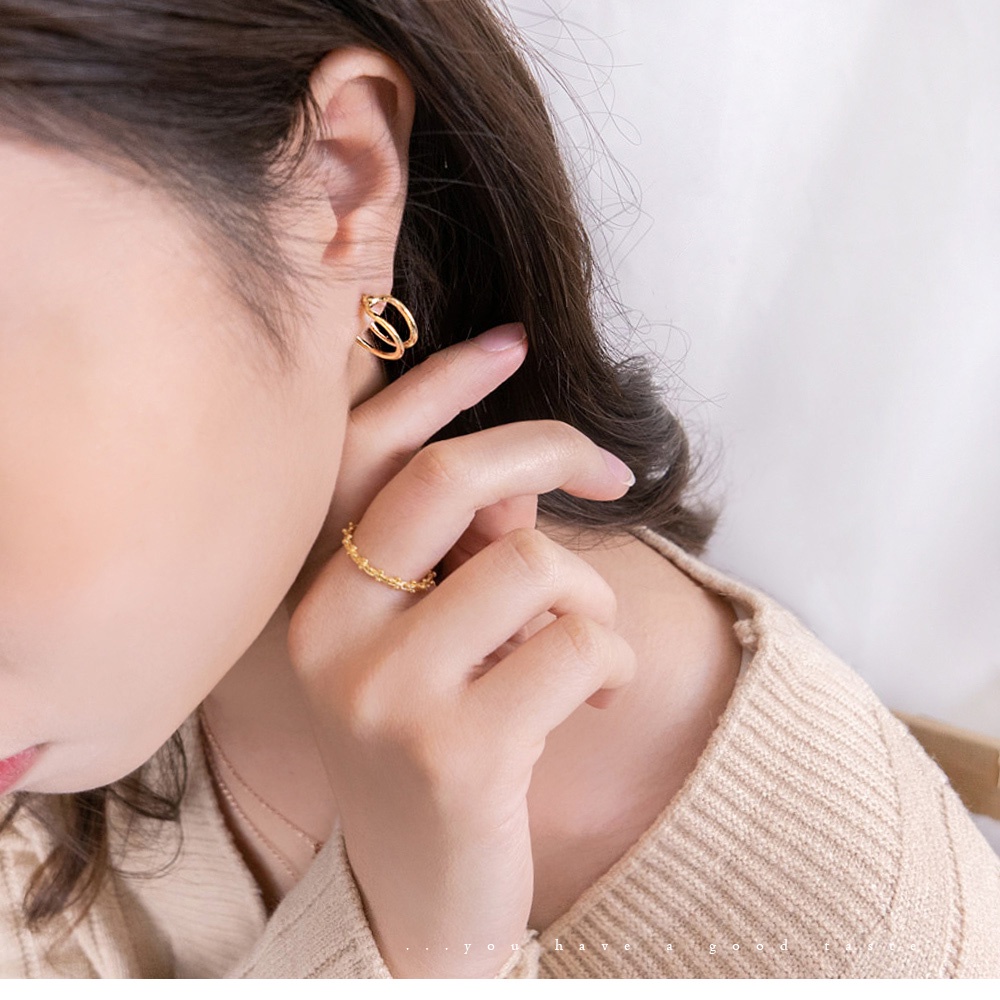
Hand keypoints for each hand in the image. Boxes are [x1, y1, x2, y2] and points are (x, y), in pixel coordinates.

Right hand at [284, 322, 638, 976]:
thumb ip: (461, 555)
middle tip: (614, 476)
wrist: (418, 891)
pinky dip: (613, 661)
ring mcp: (386, 693)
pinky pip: (580, 643)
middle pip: (450, 479)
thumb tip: (518, 484)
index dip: (444, 382)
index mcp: (315, 594)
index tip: (515, 341)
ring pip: (535, 564)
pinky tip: (594, 700)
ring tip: (586, 651)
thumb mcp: (434, 641)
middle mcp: (330, 633)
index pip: (367, 451)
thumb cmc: (440, 741)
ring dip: (591, 596)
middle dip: (551, 449)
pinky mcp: (456, 751)